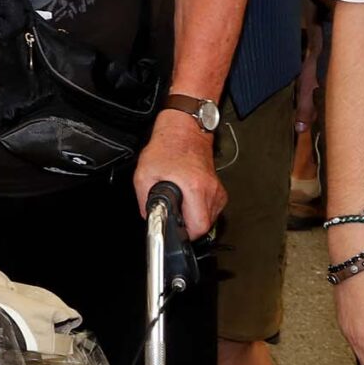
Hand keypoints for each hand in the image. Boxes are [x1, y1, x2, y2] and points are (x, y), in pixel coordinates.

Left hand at [134, 111, 223, 236]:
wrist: (184, 130)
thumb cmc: (167, 147)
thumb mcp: (144, 174)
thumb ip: (144, 201)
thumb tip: (149, 217)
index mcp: (194, 187)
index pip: (199, 226)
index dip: (185, 234)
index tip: (177, 230)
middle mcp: (210, 189)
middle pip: (206, 226)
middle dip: (189, 227)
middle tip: (177, 218)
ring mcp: (217, 189)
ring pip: (211, 218)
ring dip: (195, 218)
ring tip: (182, 204)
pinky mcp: (219, 188)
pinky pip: (212, 209)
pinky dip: (201, 209)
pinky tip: (190, 200)